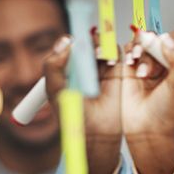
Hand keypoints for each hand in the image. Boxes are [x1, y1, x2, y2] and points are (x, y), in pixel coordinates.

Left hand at [43, 31, 121, 173]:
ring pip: (104, 46)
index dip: (75, 40)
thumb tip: (65, 42)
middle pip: (89, 42)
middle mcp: (86, 66)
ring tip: (101, 54)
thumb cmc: (76, 116)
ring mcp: (103, 69)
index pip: (70, 45)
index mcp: (67, 68)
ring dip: (103, 45)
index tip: (77, 41)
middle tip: (91, 46)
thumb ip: (53, 66)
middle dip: (90, 40)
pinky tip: (112, 61)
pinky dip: (117, 52)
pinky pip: (120, 55)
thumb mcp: (56, 90)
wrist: (99, 133)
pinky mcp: (120, 73)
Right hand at [121, 30, 173, 173]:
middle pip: (158, 38)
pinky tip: (131, 64)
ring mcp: (148, 65)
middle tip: (148, 59)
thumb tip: (169, 39)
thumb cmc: (166, 113)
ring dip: (140, 50)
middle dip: (152, 45)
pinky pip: (129, 50)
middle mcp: (166, 64)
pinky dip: (129, 52)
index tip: (165, 50)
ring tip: (141, 71)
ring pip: (143, 42)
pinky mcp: (131, 69)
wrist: (146, 130)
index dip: (171, 40)